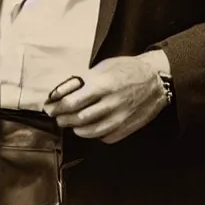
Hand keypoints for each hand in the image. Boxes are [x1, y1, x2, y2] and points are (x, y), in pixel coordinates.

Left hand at [43, 52, 168, 144]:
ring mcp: (118, 118)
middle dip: (62, 118)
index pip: (71, 102)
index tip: (49, 105)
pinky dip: (93, 134)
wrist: (156, 79)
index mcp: (101, 85)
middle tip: (56, 115)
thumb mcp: (103, 67)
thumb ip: (83, 80)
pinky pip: (103, 137)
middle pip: (77, 118)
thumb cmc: (127, 69)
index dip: (56, 106)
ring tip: (69, 123)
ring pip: (88, 131)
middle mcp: (109, 104)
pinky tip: (89, 127)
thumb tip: (62, 91)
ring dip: (74, 128)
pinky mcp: (126, 129)